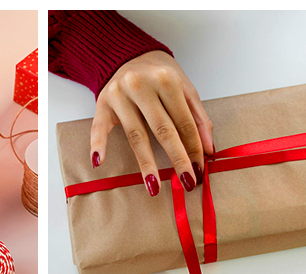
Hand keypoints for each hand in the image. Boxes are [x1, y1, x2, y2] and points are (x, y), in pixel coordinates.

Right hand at [92, 50, 213, 196]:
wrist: (128, 56)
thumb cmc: (159, 76)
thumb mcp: (184, 89)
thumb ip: (197, 118)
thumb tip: (208, 150)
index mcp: (166, 80)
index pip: (184, 121)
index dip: (194, 147)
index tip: (199, 170)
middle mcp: (142, 86)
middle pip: (163, 129)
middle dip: (177, 157)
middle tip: (186, 181)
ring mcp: (119, 95)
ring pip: (136, 134)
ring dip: (145, 163)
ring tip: (154, 186)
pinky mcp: (101, 105)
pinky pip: (98, 128)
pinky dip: (98, 144)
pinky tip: (99, 161)